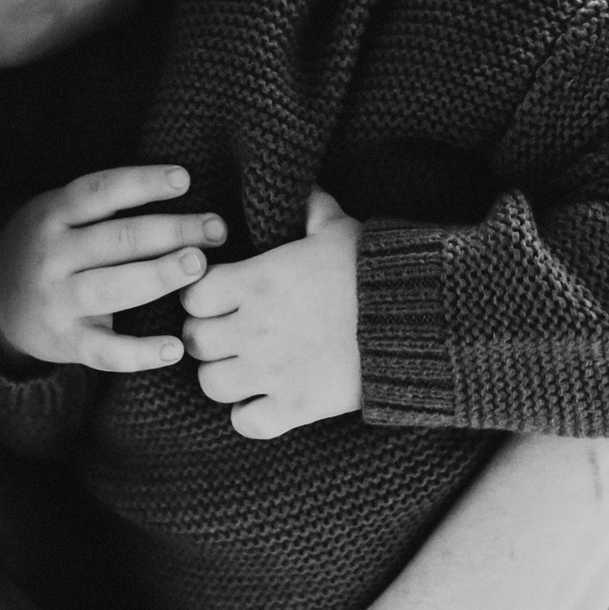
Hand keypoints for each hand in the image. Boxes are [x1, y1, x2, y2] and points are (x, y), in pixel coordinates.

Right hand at [0, 165, 225, 372]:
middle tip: (214, 228)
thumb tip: (182, 185)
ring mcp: (58, 301)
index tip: (185, 179)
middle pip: (117, 240)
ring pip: (113, 288)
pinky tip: (175, 347)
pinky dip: (140, 353)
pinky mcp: (67, 342)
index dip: (142, 183)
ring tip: (198, 265)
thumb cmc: (51, 247)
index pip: (100, 192)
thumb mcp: (59, 213)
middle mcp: (53, 257)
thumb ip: (104, 203)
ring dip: (159, 275)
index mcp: (52, 215)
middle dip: (171, 232)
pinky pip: (106, 351)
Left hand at [180, 187, 363, 439]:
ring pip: (211, 384)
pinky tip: (264, 401)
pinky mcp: (294, 407)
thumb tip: (304, 186)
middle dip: (206, 336)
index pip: (193, 294)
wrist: (415, 322)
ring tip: (241, 367)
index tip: (219, 296)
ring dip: (222, 375)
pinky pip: (247, 423)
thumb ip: (312, 207)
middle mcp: (254, 329)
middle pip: (194, 340)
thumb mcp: (340, 229)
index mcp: (257, 282)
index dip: (201, 295)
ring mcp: (271, 372)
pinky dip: (249, 416)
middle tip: (225, 332)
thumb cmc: (374, 270)